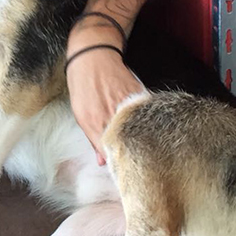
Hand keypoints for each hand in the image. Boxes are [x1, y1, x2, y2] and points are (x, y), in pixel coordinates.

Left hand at [66, 44, 142, 165]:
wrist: (93, 55)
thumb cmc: (84, 84)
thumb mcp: (81, 113)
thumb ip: (93, 139)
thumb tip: (103, 162)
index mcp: (94, 123)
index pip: (110, 153)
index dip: (119, 167)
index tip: (126, 180)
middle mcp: (111, 115)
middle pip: (127, 145)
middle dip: (134, 159)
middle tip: (143, 172)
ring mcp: (127, 105)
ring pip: (140, 131)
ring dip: (145, 143)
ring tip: (152, 157)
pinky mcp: (139, 95)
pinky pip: (147, 115)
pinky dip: (150, 124)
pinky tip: (154, 133)